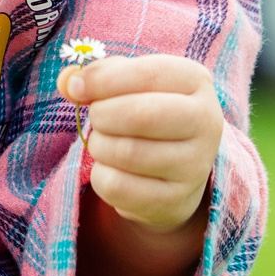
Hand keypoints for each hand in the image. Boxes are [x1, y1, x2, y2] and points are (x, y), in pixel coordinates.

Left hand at [60, 53, 222, 234]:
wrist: (176, 169)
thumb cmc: (148, 112)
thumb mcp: (129, 84)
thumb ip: (97, 76)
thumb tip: (68, 83)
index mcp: (196, 81)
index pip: (147, 74)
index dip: (102, 80)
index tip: (76, 88)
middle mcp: (206, 122)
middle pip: (140, 115)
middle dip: (102, 115)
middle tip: (96, 118)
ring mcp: (195, 166)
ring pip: (127, 153)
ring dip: (100, 146)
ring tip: (105, 143)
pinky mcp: (176, 201)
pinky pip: (118, 187)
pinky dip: (101, 176)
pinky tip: (112, 169)